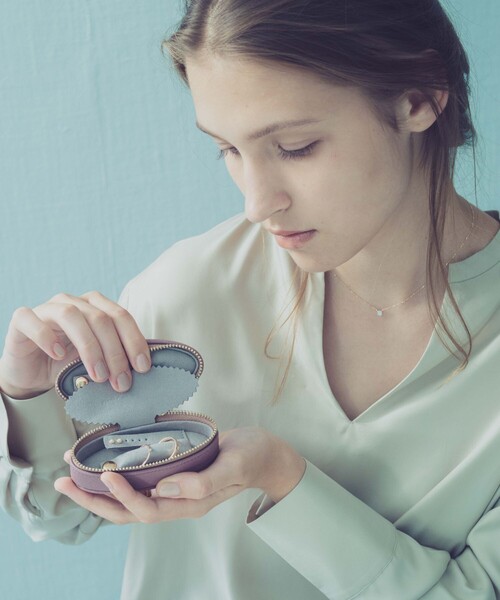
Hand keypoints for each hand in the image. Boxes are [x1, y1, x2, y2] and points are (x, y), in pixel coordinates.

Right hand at [0, 291, 150, 399]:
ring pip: (71, 315)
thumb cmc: (68, 364)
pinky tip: (57, 356)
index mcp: (96, 306)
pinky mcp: (22, 320)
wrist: (32, 373)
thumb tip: (142, 369)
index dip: (134, 341)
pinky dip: (47, 337)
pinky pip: (33, 320)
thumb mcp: (97, 361)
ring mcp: (47, 308)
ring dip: (89, 347)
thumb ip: (115, 358)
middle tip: (121, 381)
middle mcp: (74, 302)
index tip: (143, 367)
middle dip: (115, 352)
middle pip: (100, 318)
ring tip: (98, 375)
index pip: (121, 316)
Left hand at [53, 427, 305, 523]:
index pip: (148, 508)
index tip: (106, 473)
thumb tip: (165, 486)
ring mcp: (173, 490)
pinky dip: (115, 477)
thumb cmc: (252, 456)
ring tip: (71, 474)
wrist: (264, 453)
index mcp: (191, 503)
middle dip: (93, 500)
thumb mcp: (233, 465)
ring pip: (127, 500)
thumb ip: (202, 481)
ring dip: (97, 490)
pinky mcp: (172, 475)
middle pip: (127, 512)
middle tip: (64, 481)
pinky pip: (138, 483)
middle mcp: (176, 501)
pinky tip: (101, 464)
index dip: (125, 494)